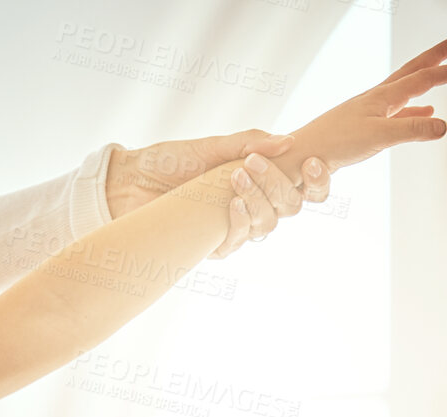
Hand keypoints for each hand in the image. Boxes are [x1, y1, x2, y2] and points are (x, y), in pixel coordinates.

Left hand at [107, 129, 325, 258]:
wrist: (128, 182)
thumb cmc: (169, 161)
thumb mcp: (211, 145)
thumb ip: (248, 142)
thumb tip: (288, 141)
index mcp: (260, 180)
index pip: (304, 187)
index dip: (318, 180)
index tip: (312, 162)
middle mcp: (252, 206)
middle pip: (288, 207)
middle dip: (277, 185)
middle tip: (252, 164)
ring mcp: (231, 226)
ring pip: (266, 226)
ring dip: (257, 201)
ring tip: (235, 179)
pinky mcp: (208, 245)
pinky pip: (235, 242)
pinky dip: (238, 223)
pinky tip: (231, 204)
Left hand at [281, 34, 446, 181]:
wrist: (299, 156)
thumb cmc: (331, 143)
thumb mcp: (377, 136)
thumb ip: (411, 130)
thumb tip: (442, 125)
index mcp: (382, 97)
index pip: (422, 77)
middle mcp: (375, 100)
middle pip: (411, 72)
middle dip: (435, 58)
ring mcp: (367, 112)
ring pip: (404, 91)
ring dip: (425, 82)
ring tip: (441, 79)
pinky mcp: (360, 127)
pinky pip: (395, 113)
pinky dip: (412, 111)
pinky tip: (421, 115)